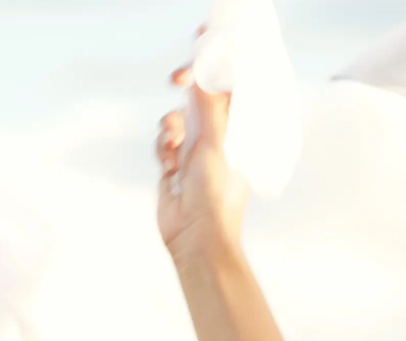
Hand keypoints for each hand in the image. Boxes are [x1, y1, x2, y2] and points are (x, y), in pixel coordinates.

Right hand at [156, 68, 248, 258]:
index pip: (234, 87)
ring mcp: (197, 149)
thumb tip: (205, 74)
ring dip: (172, 126)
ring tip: (176, 146)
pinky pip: (164, 140)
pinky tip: (170, 166)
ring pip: (177, 116)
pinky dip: (163, 148)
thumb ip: (210, 107)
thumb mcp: (216, 144)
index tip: (208, 39)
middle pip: (202, 94)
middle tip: (179, 76)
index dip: (223, 62)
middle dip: (188, 84)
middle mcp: (221, 136)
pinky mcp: (175, 163)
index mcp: (242, 131)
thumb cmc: (218, 196)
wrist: (196, 236)